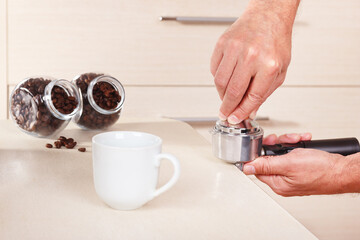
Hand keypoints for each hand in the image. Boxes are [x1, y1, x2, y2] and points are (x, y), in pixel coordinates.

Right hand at [211, 0, 298, 123]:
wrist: (268, 16)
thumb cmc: (276, 41)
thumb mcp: (280, 70)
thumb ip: (264, 92)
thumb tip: (250, 110)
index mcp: (269, 65)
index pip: (252, 97)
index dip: (241, 112)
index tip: (234, 118)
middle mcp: (251, 56)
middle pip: (233, 92)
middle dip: (227, 107)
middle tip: (224, 114)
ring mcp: (235, 49)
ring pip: (220, 82)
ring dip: (221, 94)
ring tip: (226, 97)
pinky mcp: (223, 43)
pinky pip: (214, 69)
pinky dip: (218, 78)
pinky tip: (226, 78)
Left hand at [243, 133, 347, 195]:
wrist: (343, 170)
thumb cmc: (321, 170)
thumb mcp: (289, 163)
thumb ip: (266, 165)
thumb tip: (247, 168)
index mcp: (277, 183)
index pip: (258, 167)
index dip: (259, 152)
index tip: (265, 143)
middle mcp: (283, 181)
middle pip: (270, 158)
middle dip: (278, 144)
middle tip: (285, 140)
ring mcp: (293, 176)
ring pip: (282, 154)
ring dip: (289, 143)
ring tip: (298, 140)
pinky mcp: (301, 169)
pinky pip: (293, 155)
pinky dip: (297, 146)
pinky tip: (304, 142)